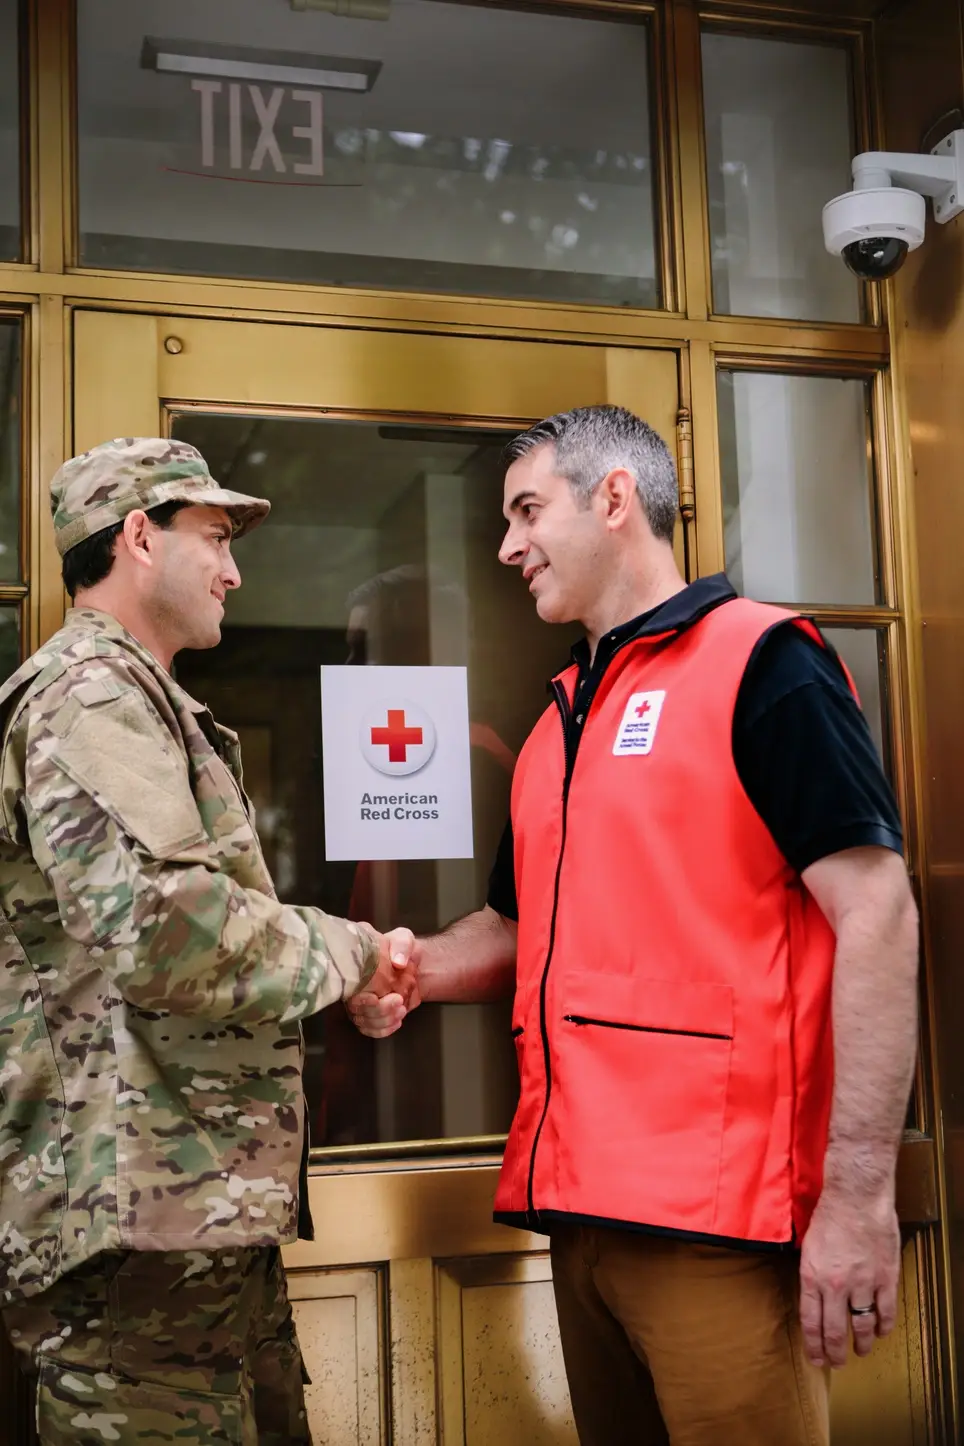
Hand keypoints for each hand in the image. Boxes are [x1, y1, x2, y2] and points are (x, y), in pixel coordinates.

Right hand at [348, 926, 421, 1037]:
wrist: (411, 962)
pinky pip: (370, 1029)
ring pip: (364, 1022)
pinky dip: (384, 1030)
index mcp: (355, 969)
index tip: (376, 998)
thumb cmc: (401, 948)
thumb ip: (402, 945)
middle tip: (399, 1000)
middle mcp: (354, 988)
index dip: (361, 1000)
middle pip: (356, 1011)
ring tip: (402, 1009)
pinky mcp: (372, 1014)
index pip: (349, 990)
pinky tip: (397, 1022)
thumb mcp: (403, 938)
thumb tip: (399, 961)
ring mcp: (361, 1003)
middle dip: (379, 1011)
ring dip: (384, 1021)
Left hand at [799, 1182, 899, 1368]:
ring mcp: (863, 1283)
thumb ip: (812, 1276)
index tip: (817, 1359)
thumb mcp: (808, 1247)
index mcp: (812, 1277)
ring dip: (862, 1344)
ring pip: (862, 1326)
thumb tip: (815, 1299)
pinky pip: (885, 1311)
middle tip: (837, 1363)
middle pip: (835, 1332)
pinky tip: (881, 1331)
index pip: (811, 1323)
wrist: (856, 1197)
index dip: (814, 1346)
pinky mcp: (885, 1278)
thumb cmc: (829, 1215)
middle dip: (835, 1353)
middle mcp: (835, 1286)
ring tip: (861, 1351)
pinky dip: (883, 1326)